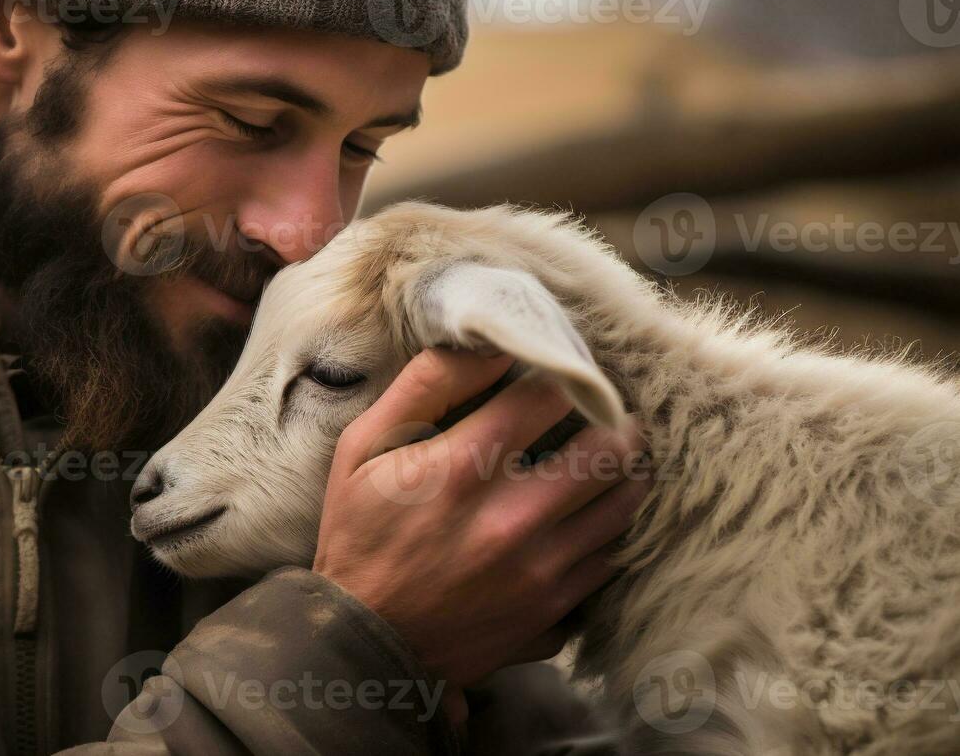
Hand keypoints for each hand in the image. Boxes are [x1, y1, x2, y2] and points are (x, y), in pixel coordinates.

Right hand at [312, 348, 650, 698]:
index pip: (549, 396)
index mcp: (461, 468)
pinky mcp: (553, 610)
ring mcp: (540, 570)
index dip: (562, 374)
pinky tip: (591, 515)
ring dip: (624, 473)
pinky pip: (611, 557)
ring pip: (622, 504)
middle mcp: (511, 518)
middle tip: (605, 411)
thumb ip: (423, 387)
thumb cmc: (358, 533)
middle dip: (612, 420)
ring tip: (612, 456)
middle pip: (607, 448)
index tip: (560, 372)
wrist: (362, 639)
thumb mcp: (362, 448)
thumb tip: (486, 344)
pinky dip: (609, 529)